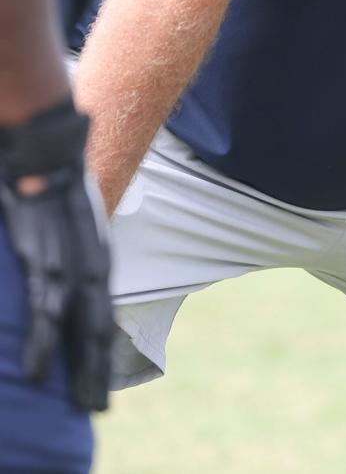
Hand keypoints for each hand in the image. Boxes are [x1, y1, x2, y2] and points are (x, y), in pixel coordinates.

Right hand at [0, 97, 112, 410]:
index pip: (103, 309)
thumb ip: (64, 251)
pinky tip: (38, 370)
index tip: (97, 384)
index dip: (101, 348)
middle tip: (95, 410)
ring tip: (76, 404)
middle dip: (96, 369)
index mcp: (95, 251)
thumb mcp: (64, 220)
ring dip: (76, 366)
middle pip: (98, 323)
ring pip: (78, 322)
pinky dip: (45, 339)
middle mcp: (90, 257)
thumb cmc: (48, 179)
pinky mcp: (41, 252)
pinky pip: (45, 304)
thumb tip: (54, 281)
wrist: (43, 139)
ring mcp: (68, 256)